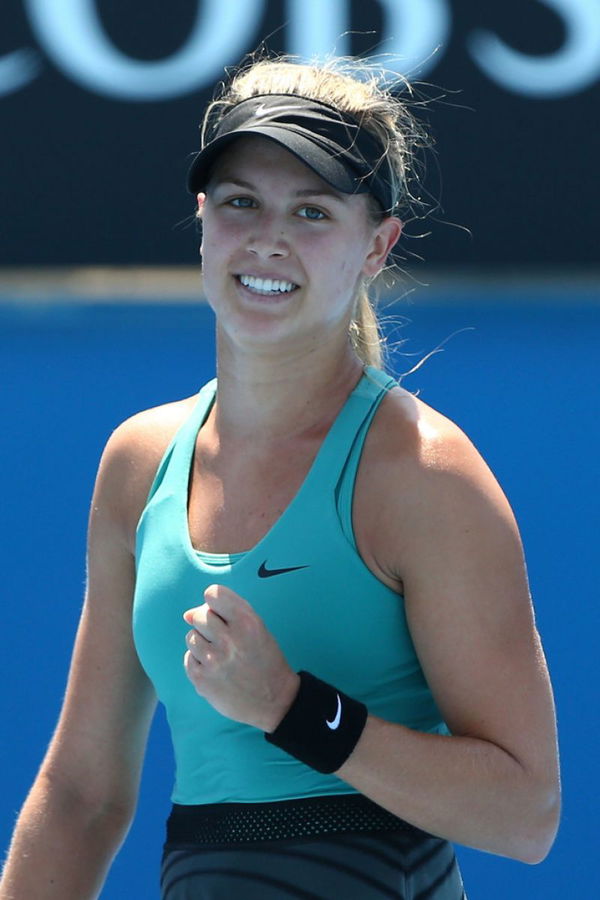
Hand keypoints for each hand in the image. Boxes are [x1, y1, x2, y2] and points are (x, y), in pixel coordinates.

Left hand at [183, 584, 299, 731]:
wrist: (274, 701)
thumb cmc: (265, 660)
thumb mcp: (258, 628)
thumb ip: (227, 612)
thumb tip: (187, 614)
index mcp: (247, 623)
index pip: (213, 593)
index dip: (215, 601)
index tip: (222, 613)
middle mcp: (229, 640)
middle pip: (198, 615)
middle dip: (208, 624)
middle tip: (224, 639)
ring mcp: (213, 661)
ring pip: (191, 636)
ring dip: (203, 643)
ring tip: (220, 655)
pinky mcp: (202, 679)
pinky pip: (188, 658)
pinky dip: (199, 662)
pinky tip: (216, 669)